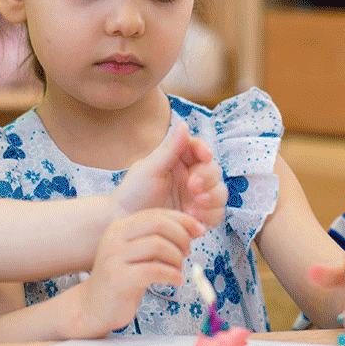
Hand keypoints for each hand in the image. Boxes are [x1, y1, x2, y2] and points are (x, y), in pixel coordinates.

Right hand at [65, 208, 202, 338]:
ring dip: (177, 258)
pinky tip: (176, 281)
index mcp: (120, 227)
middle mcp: (115, 237)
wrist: (92, 306)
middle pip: (158, 224)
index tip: (199, 231)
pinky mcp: (118, 278)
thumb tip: (192, 229)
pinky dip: (171, 275)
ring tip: (178, 269)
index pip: (157, 214)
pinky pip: (153, 271)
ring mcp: (114, 257)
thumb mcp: (138, 253)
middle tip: (188, 252)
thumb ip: (157, 239)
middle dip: (181, 236)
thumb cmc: (122, 279)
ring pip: (158, 246)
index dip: (183, 221)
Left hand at [112, 124, 226, 228]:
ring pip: (220, 193)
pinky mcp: (199, 217)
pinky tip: (193, 216)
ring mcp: (197, 197)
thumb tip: (184, 124)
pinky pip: (216, 214)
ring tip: (196, 203)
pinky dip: (209, 214)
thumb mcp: (149, 169)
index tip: (205, 155)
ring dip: (212, 197)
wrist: (124, 221)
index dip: (205, 150)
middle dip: (208, 177)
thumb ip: (170, 149)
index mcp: (179, 160)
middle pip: (214, 171)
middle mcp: (191, 177)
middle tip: (194, 185)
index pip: (199, 149)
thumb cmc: (133, 192)